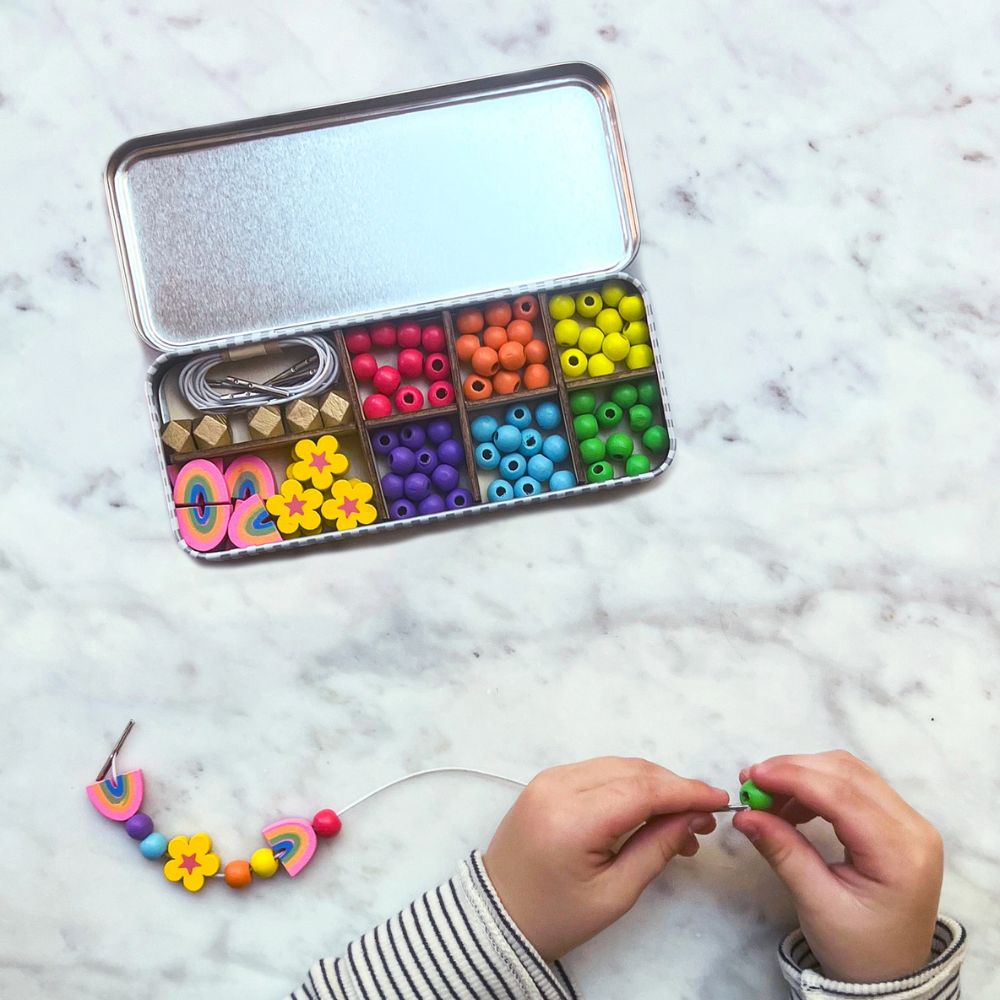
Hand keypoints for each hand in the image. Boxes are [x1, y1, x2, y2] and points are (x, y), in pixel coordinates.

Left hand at [483, 757, 728, 960]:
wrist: (495, 917)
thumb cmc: (556, 916)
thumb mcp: (614, 894)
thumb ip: (656, 849)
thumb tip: (693, 817)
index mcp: (572, 818)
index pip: (641, 790)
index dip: (685, 791)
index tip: (721, 799)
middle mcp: (558, 786)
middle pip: (631, 771)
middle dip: (673, 789)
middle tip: (703, 820)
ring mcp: (548, 779)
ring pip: (617, 766)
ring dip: (653, 786)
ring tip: (680, 823)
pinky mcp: (546, 781)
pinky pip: (598, 771)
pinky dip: (628, 785)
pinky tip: (647, 811)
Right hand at [733, 750, 942, 982]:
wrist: (892, 977)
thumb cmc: (858, 948)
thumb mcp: (816, 903)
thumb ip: (783, 852)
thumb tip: (745, 815)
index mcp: (901, 853)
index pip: (842, 795)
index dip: (793, 778)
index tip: (752, 777)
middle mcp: (914, 828)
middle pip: (848, 773)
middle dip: (794, 770)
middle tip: (751, 782)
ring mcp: (910, 822)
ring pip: (850, 773)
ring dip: (804, 774)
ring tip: (767, 796)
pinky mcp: (898, 822)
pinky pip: (855, 786)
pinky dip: (818, 786)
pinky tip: (792, 805)